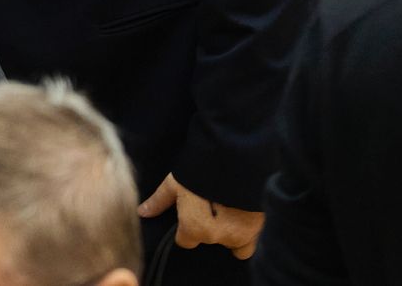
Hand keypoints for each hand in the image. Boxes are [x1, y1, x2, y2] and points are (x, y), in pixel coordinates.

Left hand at [139, 173, 263, 258]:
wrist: (236, 157)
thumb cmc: (200, 169)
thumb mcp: (175, 182)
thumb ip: (159, 201)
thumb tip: (141, 213)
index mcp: (196, 228)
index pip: (186, 241)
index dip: (186, 227)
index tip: (190, 212)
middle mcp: (218, 237)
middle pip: (209, 239)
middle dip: (208, 226)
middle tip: (209, 204)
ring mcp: (242, 234)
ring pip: (232, 244)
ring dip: (229, 232)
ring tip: (227, 209)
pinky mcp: (260, 227)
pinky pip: (251, 242)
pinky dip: (246, 232)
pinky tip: (241, 213)